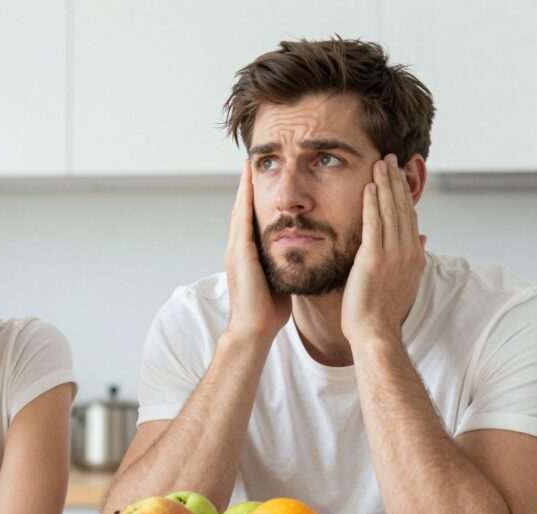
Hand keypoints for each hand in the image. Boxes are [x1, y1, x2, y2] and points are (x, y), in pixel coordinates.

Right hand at [223, 162, 291, 341]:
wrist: (254, 329)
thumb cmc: (269, 311)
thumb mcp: (279, 279)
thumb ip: (284, 264)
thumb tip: (300, 256)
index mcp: (248, 254)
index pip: (252, 219)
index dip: (256, 198)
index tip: (264, 179)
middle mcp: (238, 248)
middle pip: (243, 209)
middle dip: (247, 186)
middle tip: (252, 162)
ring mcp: (236, 249)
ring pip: (240, 209)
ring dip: (245, 186)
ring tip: (249, 164)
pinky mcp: (239, 252)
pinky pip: (242, 218)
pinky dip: (245, 199)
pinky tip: (250, 182)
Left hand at [341, 154, 426, 343]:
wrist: (376, 333)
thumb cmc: (383, 313)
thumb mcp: (404, 282)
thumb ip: (413, 258)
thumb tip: (423, 238)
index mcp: (415, 256)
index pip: (411, 217)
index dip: (405, 193)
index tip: (399, 175)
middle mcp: (409, 251)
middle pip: (403, 207)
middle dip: (397, 181)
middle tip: (390, 158)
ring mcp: (393, 254)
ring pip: (391, 210)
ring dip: (385, 184)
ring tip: (381, 163)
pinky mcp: (374, 258)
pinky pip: (374, 223)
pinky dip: (373, 203)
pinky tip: (369, 186)